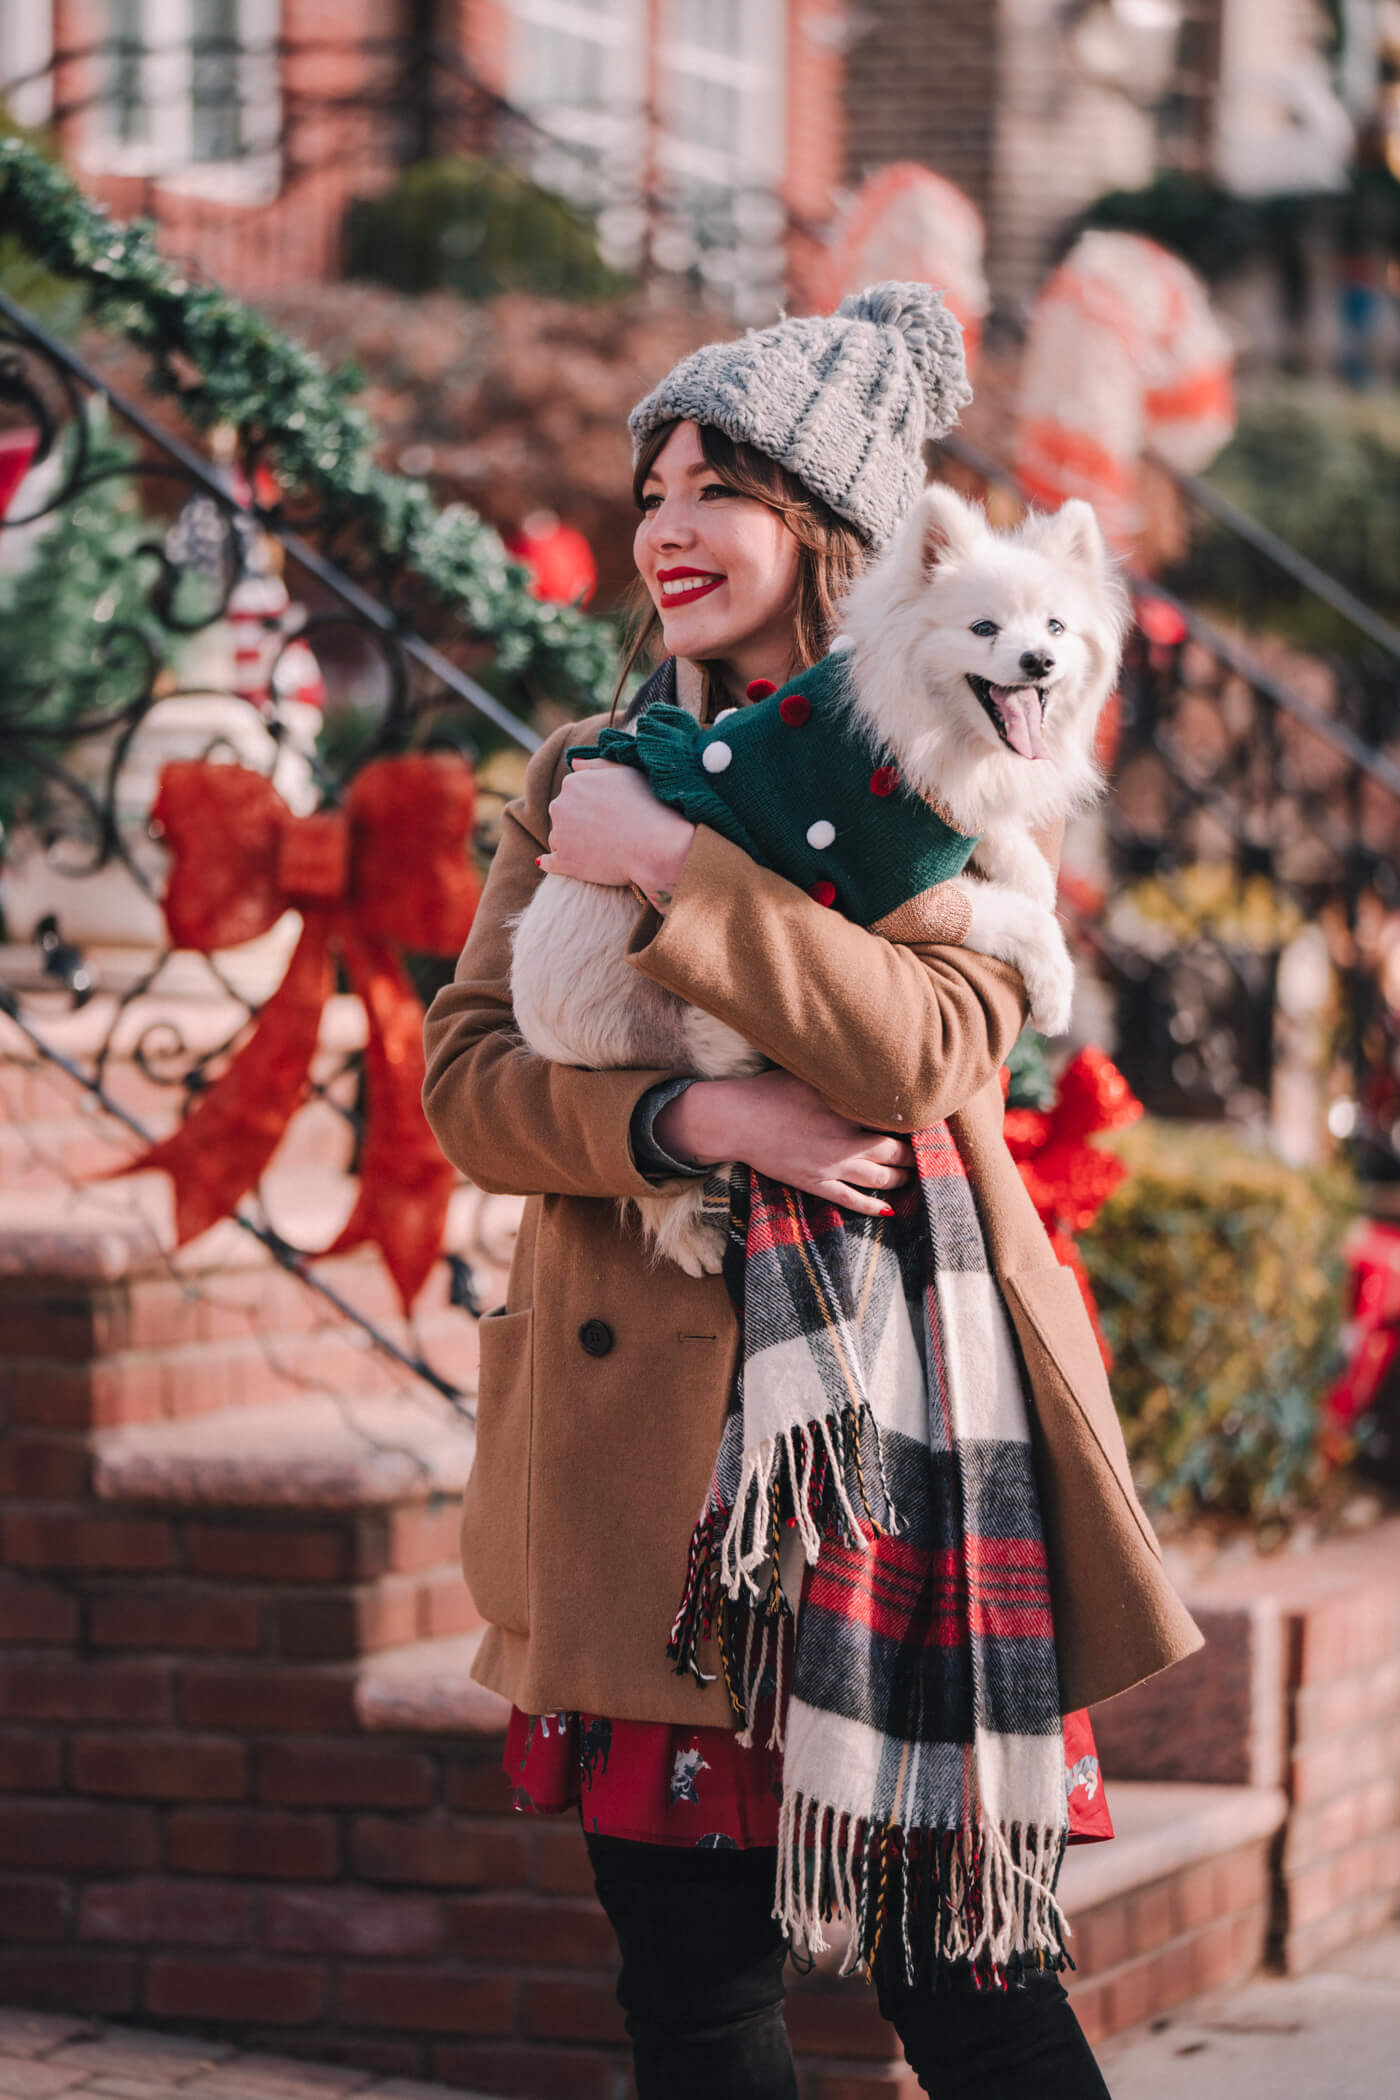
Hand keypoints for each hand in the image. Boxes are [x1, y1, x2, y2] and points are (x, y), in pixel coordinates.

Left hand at [538, 758, 694, 903]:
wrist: (657, 846)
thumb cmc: (649, 806)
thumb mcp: (627, 773)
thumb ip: (597, 765)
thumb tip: (574, 763)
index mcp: (574, 782)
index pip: (573, 793)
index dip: (592, 805)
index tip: (609, 814)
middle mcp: (560, 805)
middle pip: (563, 815)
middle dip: (579, 823)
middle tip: (608, 832)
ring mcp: (559, 835)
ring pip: (559, 838)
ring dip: (573, 843)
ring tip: (603, 850)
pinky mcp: (563, 862)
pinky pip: (549, 862)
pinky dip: (557, 863)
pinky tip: (573, 864)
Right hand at [658, 1069, 913, 1217]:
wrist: (736, 1120)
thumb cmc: (771, 1091)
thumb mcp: (811, 1076)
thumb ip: (845, 1081)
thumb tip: (873, 1076)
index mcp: (847, 1112)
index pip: (894, 1121)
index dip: (915, 1124)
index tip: (928, 1120)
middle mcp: (845, 1143)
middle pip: (895, 1153)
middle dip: (914, 1154)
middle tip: (929, 1152)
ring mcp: (831, 1167)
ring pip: (880, 1180)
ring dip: (901, 1179)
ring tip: (914, 1176)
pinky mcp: (816, 1184)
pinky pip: (851, 1200)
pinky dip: (873, 1207)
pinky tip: (888, 1209)